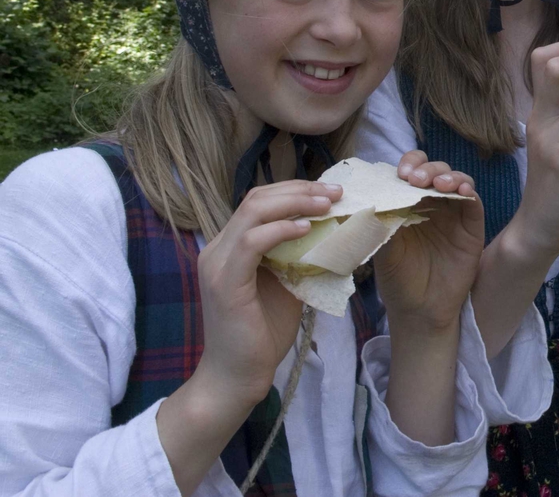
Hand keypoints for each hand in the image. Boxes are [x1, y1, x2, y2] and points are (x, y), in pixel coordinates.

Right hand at [193, 180, 340, 406]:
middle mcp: (218, 248)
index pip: (260, 201)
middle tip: (335, 192)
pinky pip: (252, 242)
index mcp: (230, 246)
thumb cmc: (263, 333)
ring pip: (254, 211)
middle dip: (301, 190)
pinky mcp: (225, 282)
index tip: (331, 192)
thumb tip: (334, 231)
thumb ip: (299, 255)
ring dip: (295, 203)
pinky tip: (306, 229)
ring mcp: (217, 263)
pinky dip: (281, 230)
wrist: (239, 376)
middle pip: (257, 198)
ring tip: (327, 204)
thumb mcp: (288, 283)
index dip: (296, 190)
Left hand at [374, 153, 483, 331]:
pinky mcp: (471, 226)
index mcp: (408, 203)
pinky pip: (474, 202)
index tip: (400, 174)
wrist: (419, 310)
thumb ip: (381, 221)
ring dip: (449, 176)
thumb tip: (373, 195)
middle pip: (435, 170)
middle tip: (415, 180)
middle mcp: (432, 203)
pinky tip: (462, 191)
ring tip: (439, 184)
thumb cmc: (397, 278)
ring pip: (457, 180)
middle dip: (426, 168)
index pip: (411, 171)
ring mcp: (453, 213)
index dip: (409, 165)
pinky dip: (469, 190)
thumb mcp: (382, 248)